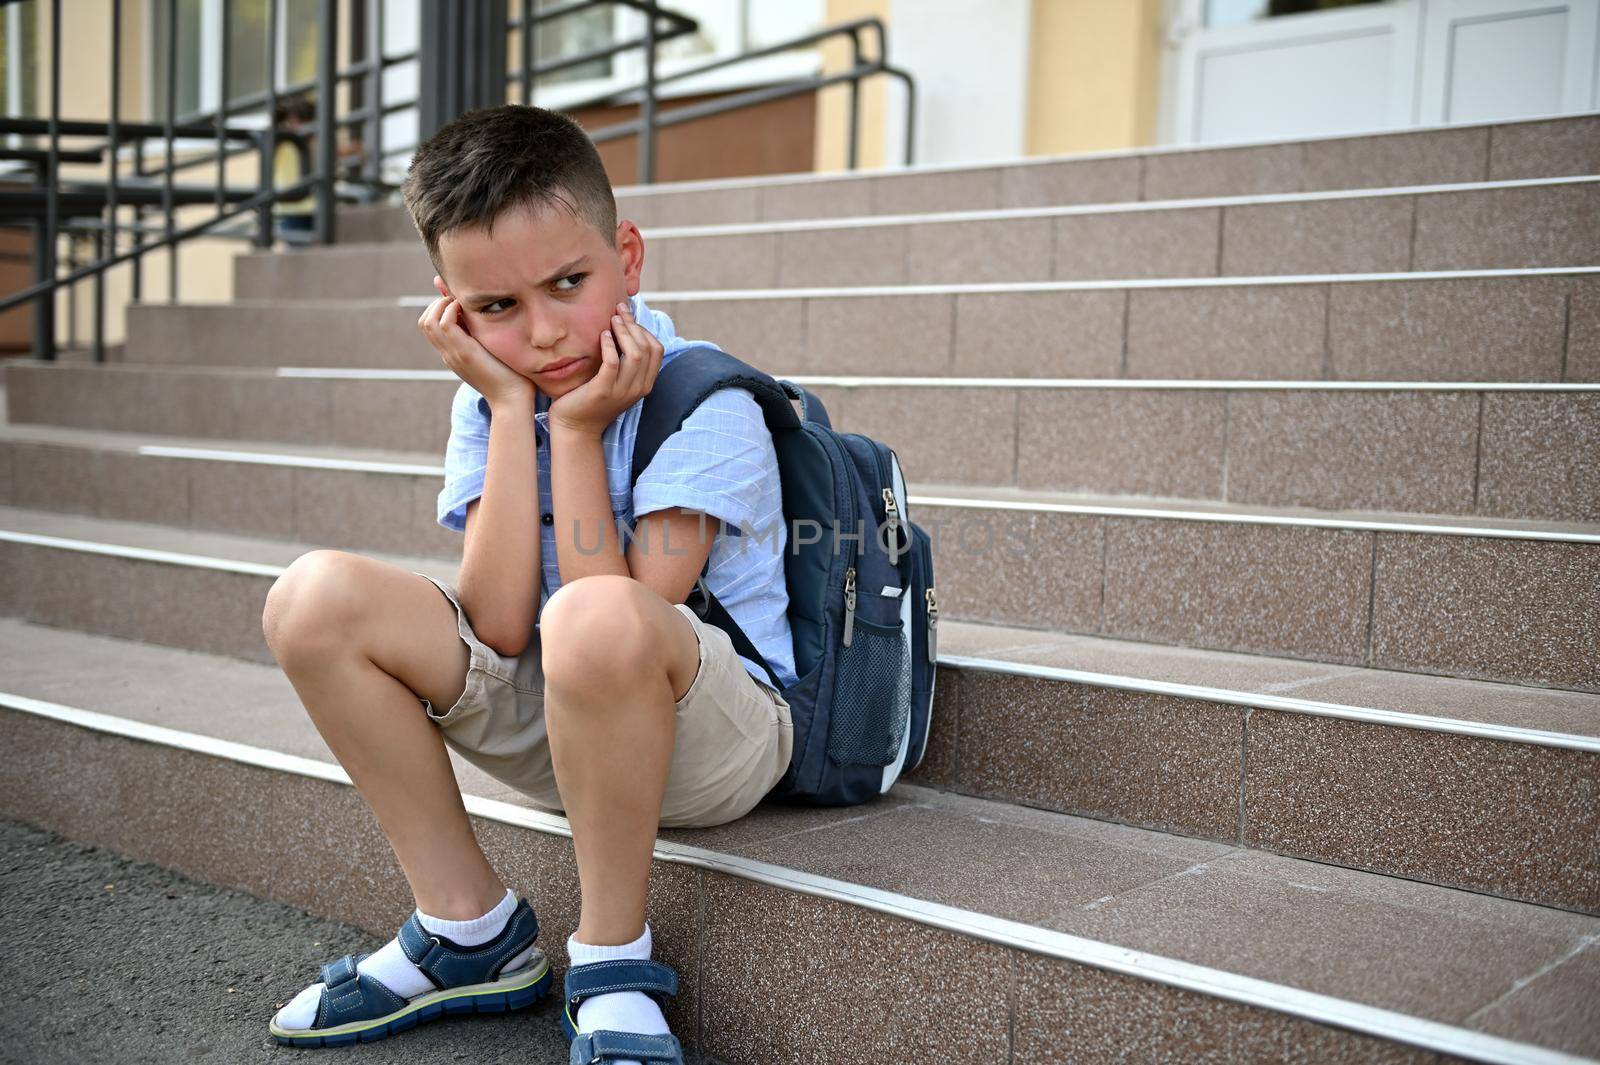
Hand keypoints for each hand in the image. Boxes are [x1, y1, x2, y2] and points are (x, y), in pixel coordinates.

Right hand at [417, 275, 535, 410]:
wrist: (513, 401)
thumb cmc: (511, 377)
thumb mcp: (494, 352)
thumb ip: (487, 337)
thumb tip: (488, 318)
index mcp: (453, 354)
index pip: (431, 326)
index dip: (440, 308)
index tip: (459, 301)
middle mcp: (449, 354)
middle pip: (425, 322)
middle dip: (437, 303)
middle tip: (458, 299)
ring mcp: (454, 354)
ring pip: (428, 321)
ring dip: (442, 304)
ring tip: (461, 302)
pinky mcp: (465, 353)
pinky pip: (445, 324)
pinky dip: (451, 310)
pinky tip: (468, 308)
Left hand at [548, 299, 662, 436]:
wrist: (576, 426)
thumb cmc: (593, 397)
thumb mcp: (617, 379)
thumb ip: (625, 359)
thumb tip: (625, 324)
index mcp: (645, 384)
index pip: (657, 350)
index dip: (644, 329)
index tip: (628, 316)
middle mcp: (638, 388)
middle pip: (646, 348)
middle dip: (633, 324)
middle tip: (618, 311)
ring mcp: (622, 391)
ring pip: (635, 354)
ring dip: (624, 332)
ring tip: (611, 320)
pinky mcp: (602, 391)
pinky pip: (613, 363)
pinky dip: (610, 345)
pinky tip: (602, 335)